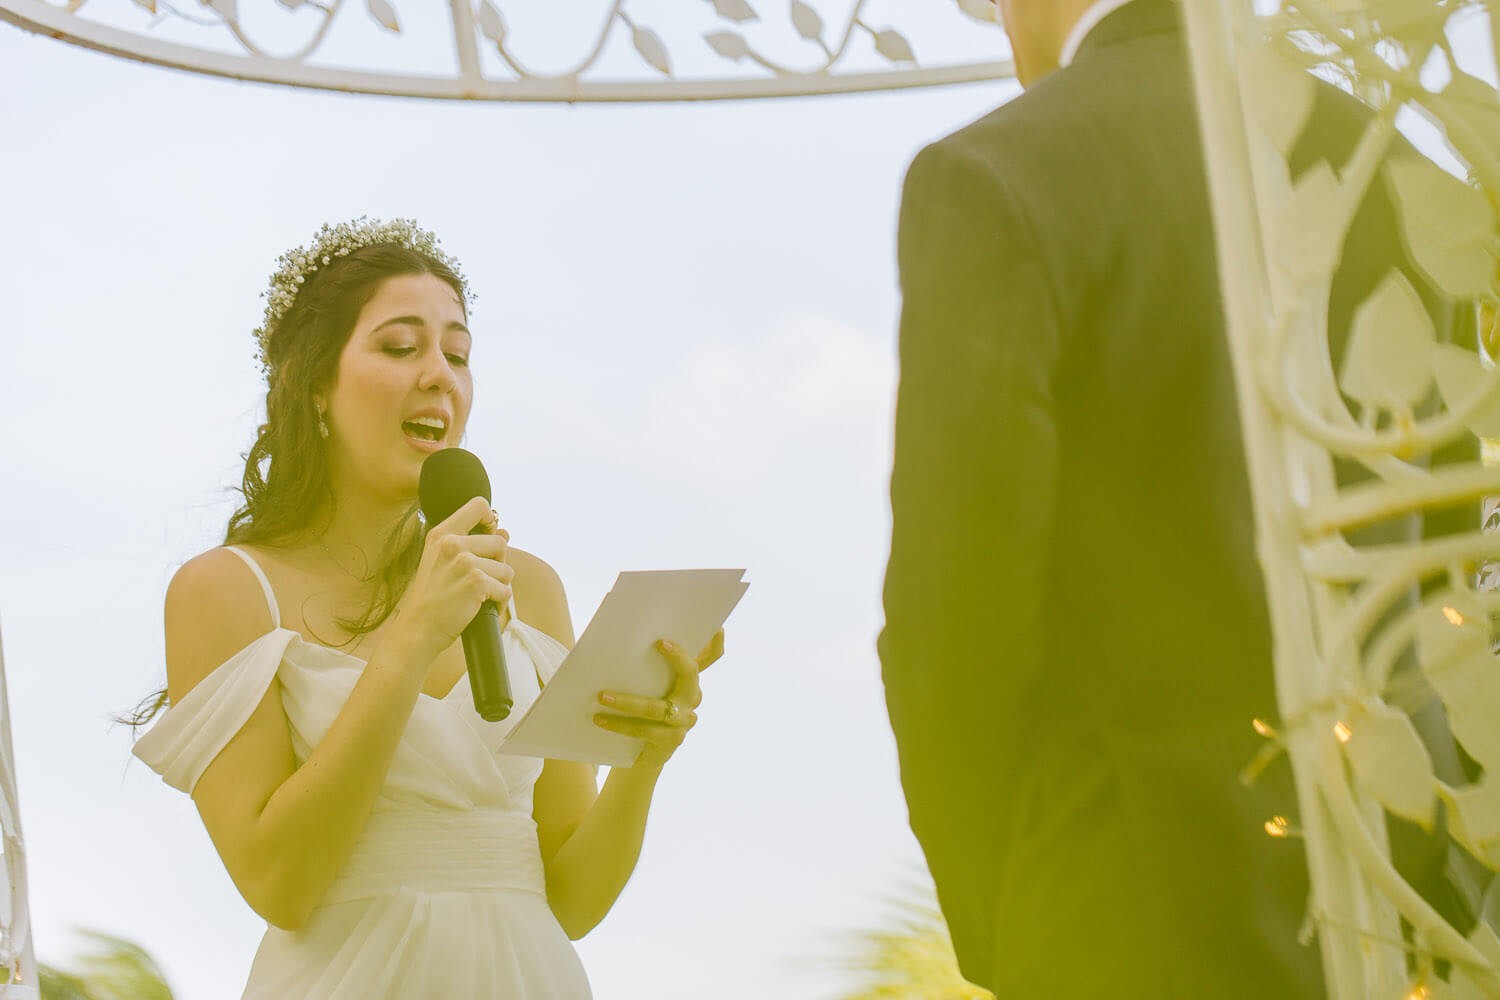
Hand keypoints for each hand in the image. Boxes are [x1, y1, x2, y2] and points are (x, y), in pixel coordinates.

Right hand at [396, 497, 512, 660]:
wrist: (417, 629)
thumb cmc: (433, 596)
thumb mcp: (444, 562)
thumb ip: (473, 543)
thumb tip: (506, 532)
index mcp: (441, 533)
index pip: (479, 505)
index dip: (491, 520)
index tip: (488, 536)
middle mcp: (452, 544)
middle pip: (500, 542)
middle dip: (497, 564)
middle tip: (477, 581)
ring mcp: (464, 562)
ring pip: (507, 569)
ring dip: (498, 586)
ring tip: (477, 597)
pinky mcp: (476, 582)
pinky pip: (506, 590)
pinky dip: (498, 603)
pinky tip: (480, 608)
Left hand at [594, 629, 724, 770]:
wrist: (640, 755)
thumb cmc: (639, 712)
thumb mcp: (644, 685)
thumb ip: (642, 665)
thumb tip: (618, 637)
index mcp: (687, 679)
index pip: (711, 656)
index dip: (714, 641)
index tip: (709, 624)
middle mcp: (692, 697)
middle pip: (691, 673)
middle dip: (677, 657)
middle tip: (658, 643)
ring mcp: (685, 720)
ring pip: (658, 707)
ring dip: (627, 702)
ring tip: (602, 696)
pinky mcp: (672, 740)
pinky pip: (646, 730)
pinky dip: (620, 725)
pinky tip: (600, 719)